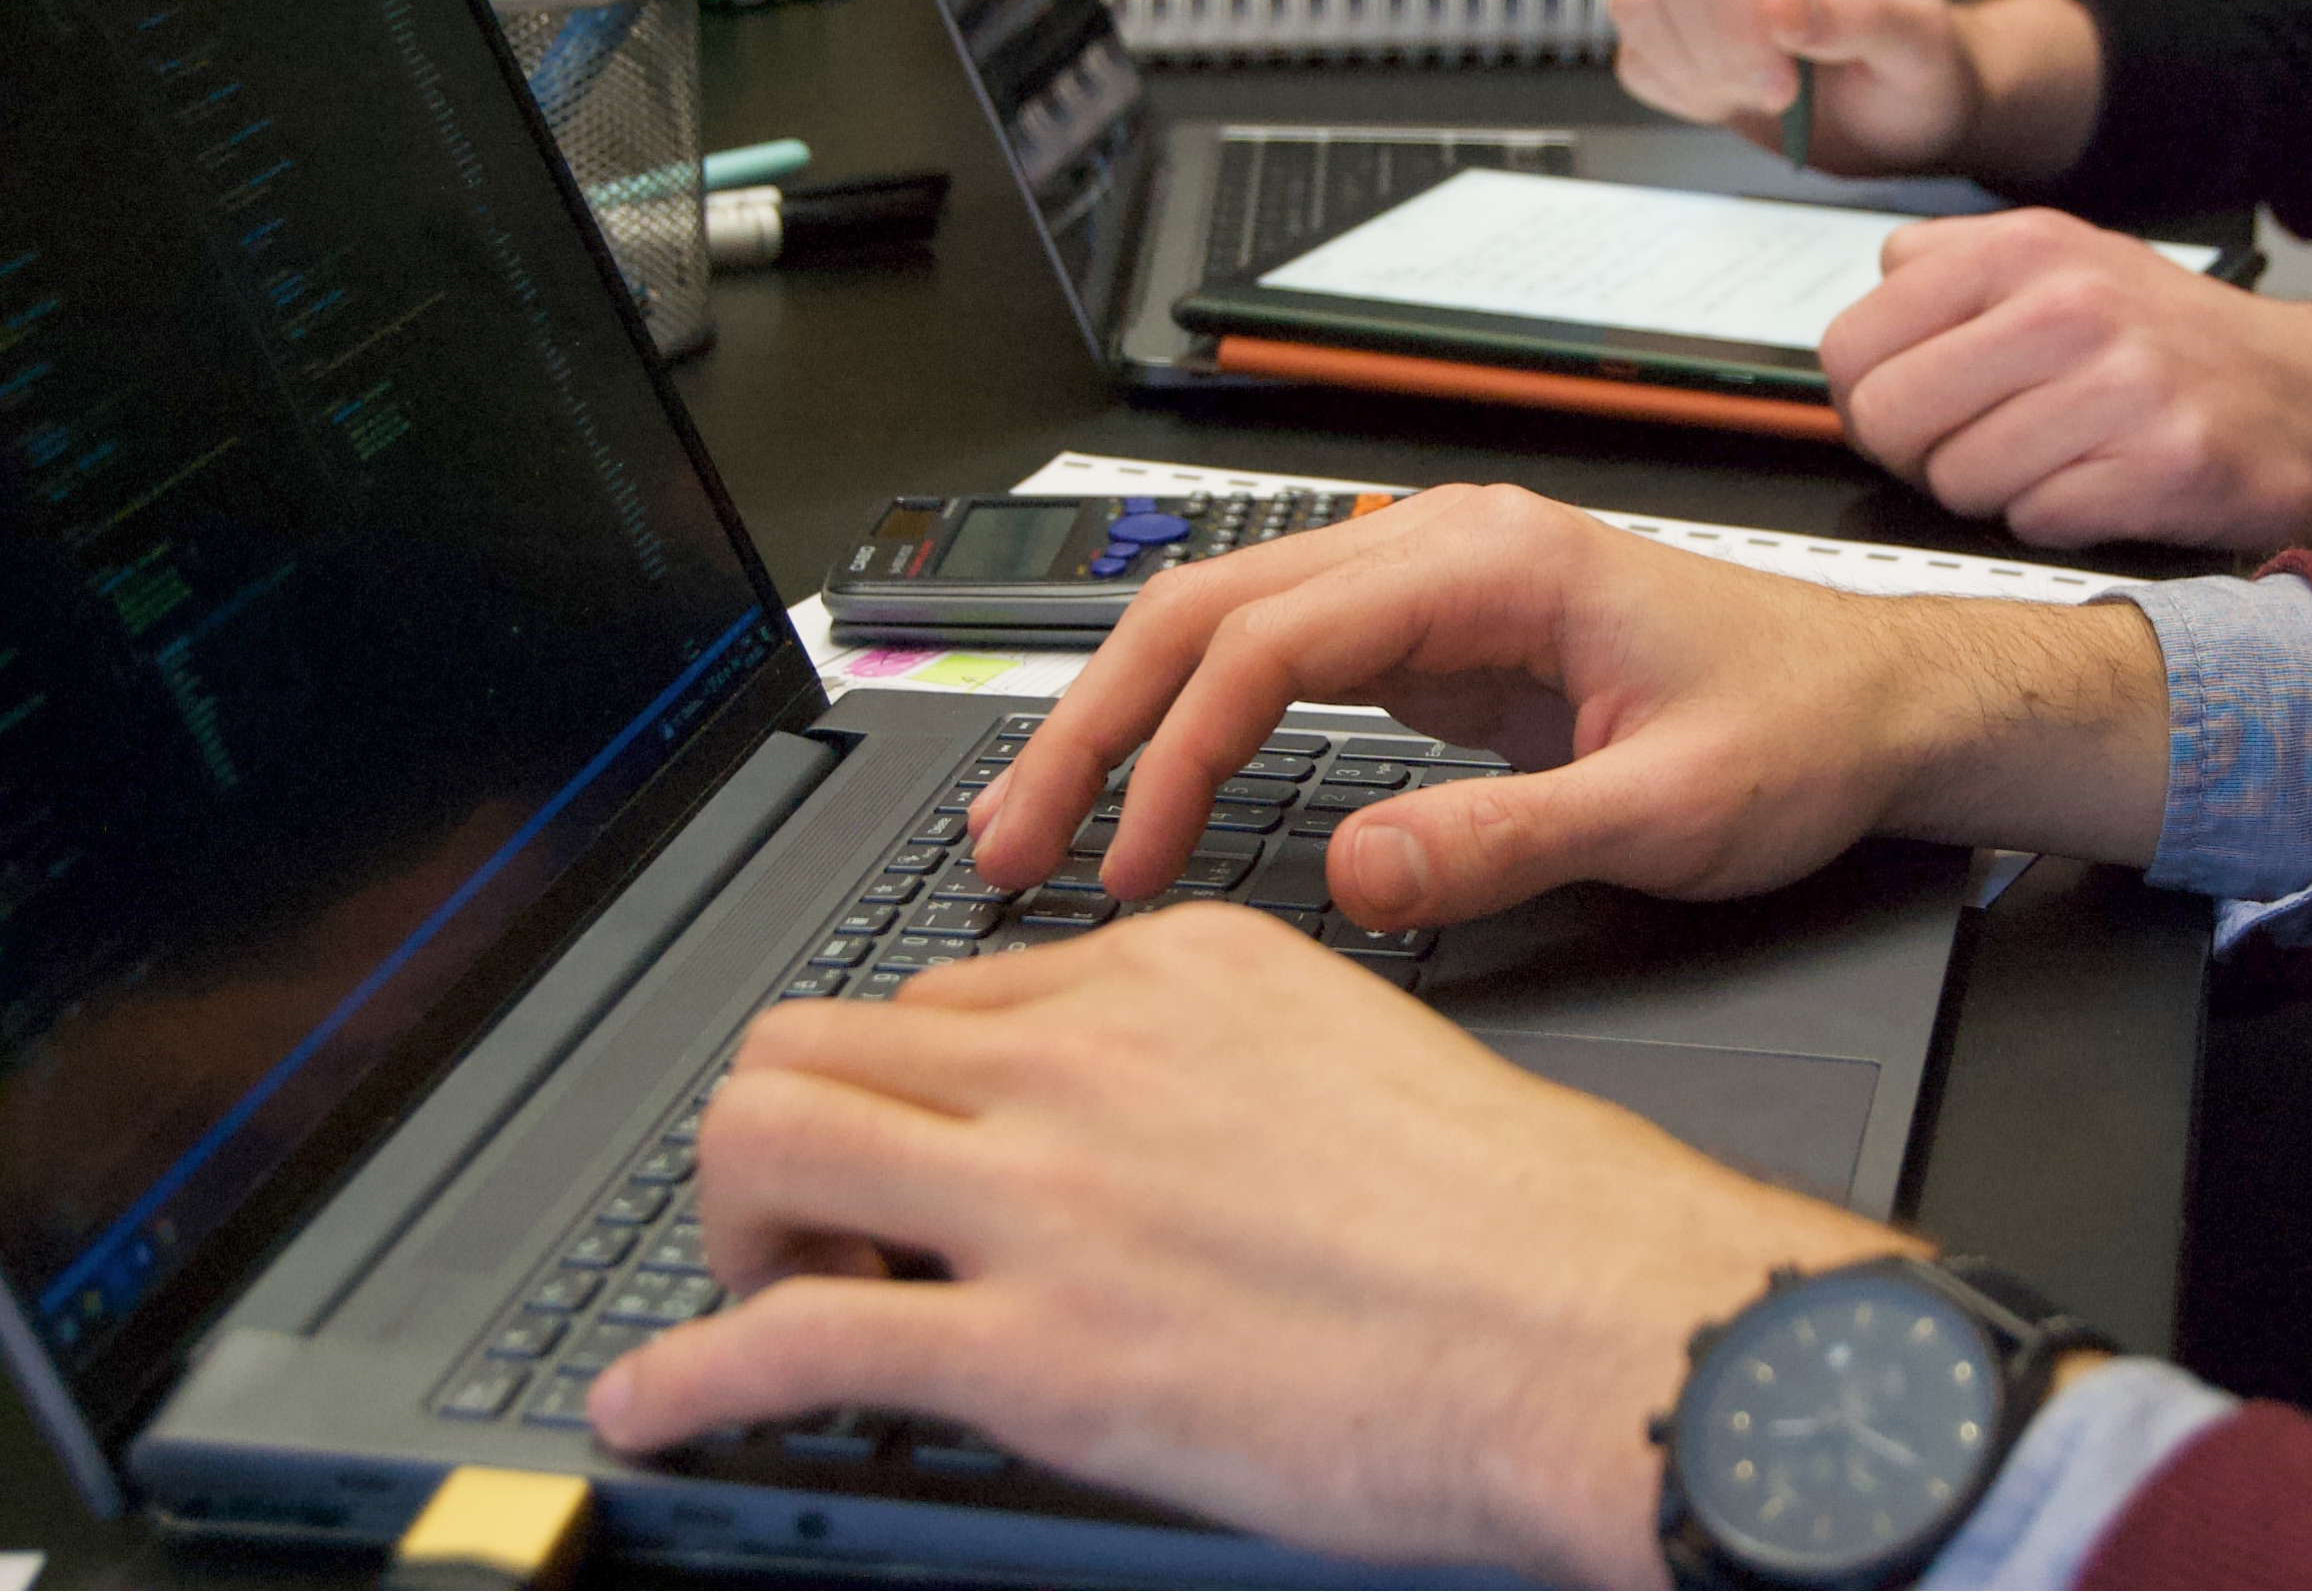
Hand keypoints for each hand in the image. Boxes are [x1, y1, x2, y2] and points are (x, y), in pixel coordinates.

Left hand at [586, 908, 1919, 1584]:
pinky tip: (653, 1411)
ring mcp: (1047, 1194)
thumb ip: (1231, 1067)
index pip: (965, 986)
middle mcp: (1088, 1052)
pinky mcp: (1031, 1346)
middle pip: (824, 1032)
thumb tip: (1162, 1141)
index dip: (922, 1086)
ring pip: (766, 1134)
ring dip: (727, 1224)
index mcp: (1181, 969)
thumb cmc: (1526, 1216)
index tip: (926, 1156)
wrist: (1590, 1317)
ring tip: (751, 1296)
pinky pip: (785, 1337)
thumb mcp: (1367, 1062)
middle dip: (788, 1128)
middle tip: (819, 1219)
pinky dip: (686, 1378)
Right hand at [963, 486, 2167, 930]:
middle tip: (1015, 843)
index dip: (1176, 753)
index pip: (1267, 639)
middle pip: (1206, 610)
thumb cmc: (1802, 730)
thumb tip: (1355, 873)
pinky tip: (1151, 800)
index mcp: (1489, 562)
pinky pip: (1277, 669)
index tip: (1129, 861)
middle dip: (1095, 723)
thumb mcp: (1669, 807)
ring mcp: (1430, 589)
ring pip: (1223, 629)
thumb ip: (1509, 839)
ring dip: (1127, 723)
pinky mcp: (1434, 641)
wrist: (1880, 704)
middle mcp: (1442, 551)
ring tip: (1048, 828)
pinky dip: (1196, 734)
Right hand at [1614, 0, 1976, 173]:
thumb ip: (1861, 18)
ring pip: (1641, 3)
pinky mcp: (1666, 11)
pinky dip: (1678, 89)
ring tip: (1763, 90)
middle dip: (1724, 50)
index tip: (1781, 72)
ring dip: (1698, 71)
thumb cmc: (1912, 61)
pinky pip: (1635, 51)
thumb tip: (1785, 6)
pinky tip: (1731, 92)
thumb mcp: (1917, 45)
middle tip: (1783, 92)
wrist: (1890, 107)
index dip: (1742, 2)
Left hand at [1822, 209, 2311, 549]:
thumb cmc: (2166, 344)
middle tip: (1970, 450)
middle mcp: (2069, 304)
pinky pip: (2035, 521)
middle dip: (1916, 454)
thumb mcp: (2056, 263)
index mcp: (2022, 246)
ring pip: (1956, 481)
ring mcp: (2121, 384)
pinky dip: (2056, 520)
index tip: (1912, 408)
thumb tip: (1851, 349)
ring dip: (1992, 493)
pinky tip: (2100, 486)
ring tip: (2053, 462)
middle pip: (1889, 418)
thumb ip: (1943, 280)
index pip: (1852, 344)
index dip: (1867, 396)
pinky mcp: (2163, 465)